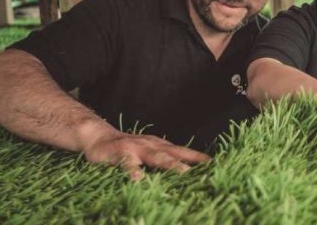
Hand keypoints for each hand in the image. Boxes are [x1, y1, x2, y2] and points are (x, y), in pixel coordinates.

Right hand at [83, 130, 210, 179]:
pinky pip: (127, 164)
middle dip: (192, 163)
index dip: (200, 158)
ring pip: (155, 157)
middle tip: (207, 172)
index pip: (184, 152)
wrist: (99, 137)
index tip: (218, 165)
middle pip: (174, 155)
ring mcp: (136, 149)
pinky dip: (133, 171)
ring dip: (170, 164)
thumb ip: (165, 161)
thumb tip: (186, 174)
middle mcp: (151, 146)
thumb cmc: (129, 149)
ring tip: (183, 173)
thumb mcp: (150, 153)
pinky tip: (137, 180)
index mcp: (161, 147)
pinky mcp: (118, 154)